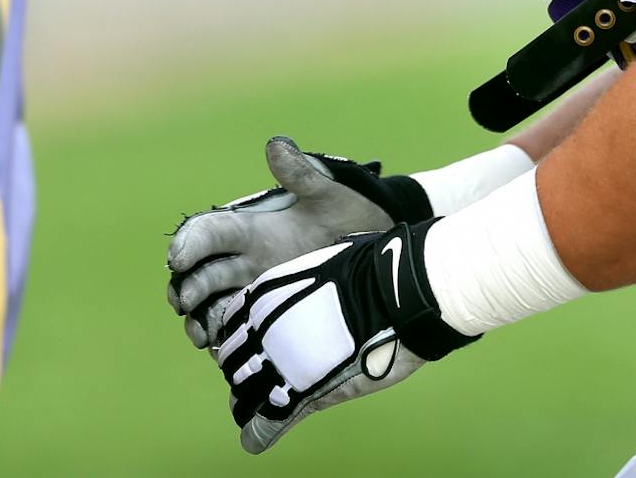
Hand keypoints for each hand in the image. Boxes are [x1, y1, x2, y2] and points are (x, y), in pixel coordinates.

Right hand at [168, 137, 430, 347]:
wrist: (386, 251)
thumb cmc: (355, 211)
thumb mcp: (329, 193)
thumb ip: (300, 174)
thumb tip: (275, 145)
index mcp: (251, 227)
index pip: (206, 232)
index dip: (188, 243)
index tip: (178, 259)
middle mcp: (246, 259)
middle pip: (199, 274)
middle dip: (186, 288)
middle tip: (186, 304)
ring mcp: (257, 289)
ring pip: (211, 307)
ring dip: (199, 321)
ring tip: (203, 337)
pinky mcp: (273, 314)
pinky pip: (238, 331)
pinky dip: (225, 342)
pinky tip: (225, 352)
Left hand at [212, 220, 476, 453]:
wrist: (404, 292)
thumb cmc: (374, 268)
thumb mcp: (329, 258)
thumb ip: (310, 262)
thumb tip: (297, 194)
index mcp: (266, 294)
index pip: (231, 321)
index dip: (235, 334)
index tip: (243, 341)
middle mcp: (263, 329)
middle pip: (233, 358)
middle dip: (238, 369)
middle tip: (249, 379)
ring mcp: (281, 363)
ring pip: (246, 391)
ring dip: (247, 401)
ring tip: (252, 410)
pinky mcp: (305, 394)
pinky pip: (269, 421)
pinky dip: (258, 434)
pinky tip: (253, 441)